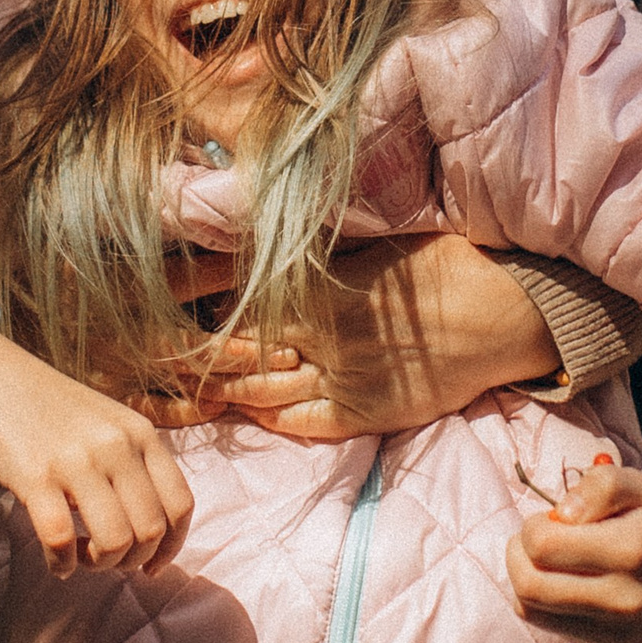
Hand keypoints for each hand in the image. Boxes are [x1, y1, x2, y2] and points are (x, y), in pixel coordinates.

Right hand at [0, 319, 194, 577]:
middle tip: (103, 560)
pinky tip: (55, 562)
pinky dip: (61, 564)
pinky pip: (61, 540)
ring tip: (79, 557)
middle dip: (131, 561)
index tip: (151, 566)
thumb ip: (129, 461)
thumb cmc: (43, 405)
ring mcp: (76, 459)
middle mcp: (117, 445)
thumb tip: (148, 528)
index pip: (181, 504)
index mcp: (140, 432)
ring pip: (114, 541)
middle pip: (151, 531)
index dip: (172, 546)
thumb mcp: (104, 422)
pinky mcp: (34, 474)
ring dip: (99, 565)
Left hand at [149, 233, 560, 438]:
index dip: (182, 288)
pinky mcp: (361, 413)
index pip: (229, 285)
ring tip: (167, 388)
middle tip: (134, 352)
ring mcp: (339, 378)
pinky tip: (241, 408)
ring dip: (211, 388)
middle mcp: (319, 333)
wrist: (507, 313)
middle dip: (181, 351)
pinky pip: (296, 422)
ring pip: (255, 389)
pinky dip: (264, 415)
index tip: (141, 287)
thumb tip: (262, 220)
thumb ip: (317, 242)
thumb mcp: (374, 237)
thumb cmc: (443, 262)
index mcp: (318, 281)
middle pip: (229, 346)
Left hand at [505, 465, 641, 642]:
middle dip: (519, 552)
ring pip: (528, 606)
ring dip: (524, 574)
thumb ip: (599, 486)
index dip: (535, 525)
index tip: (555, 518)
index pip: (543, 546)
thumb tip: (562, 514)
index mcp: (632, 553)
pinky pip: (543, 622)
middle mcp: (624, 601)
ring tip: (549, 556)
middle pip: (529, 584)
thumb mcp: (637, 484)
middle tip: (542, 535)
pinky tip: (561, 579)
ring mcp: (613, 631)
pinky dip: (538, 598)